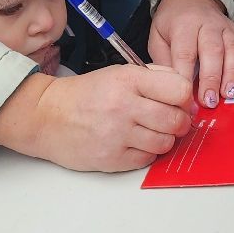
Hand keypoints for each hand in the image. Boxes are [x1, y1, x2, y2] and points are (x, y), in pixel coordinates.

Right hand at [0, 66, 193, 171]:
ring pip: (165, 143)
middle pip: (177, 120)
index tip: (180, 101)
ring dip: (165, 139)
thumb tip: (187, 95)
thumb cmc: (86, 94)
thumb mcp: (119, 73)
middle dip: (180, 122)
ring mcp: (117, 135)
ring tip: (150, 131)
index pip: (180, 90)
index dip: (186, 98)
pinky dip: (146, 153)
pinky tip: (135, 143)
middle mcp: (124, 106)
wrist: (47, 115)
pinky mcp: (111, 158)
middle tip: (171, 120)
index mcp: (129, 80)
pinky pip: (147, 159)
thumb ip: (155, 78)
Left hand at [149, 0, 233, 108]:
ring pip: (233, 49)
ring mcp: (225, 27)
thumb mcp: (157, 38)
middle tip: (210, 101)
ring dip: (232, 73)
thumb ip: (164, 61)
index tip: (185, 99)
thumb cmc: (172, 23)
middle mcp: (207, 24)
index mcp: (183, 26)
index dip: (186, 76)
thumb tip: (171, 88)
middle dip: (212, 78)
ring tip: (229, 94)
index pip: (185, 53)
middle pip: (212, 51)